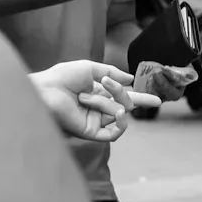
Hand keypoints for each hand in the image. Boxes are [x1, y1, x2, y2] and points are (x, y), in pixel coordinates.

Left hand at [31, 61, 159, 142]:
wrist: (43, 90)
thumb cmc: (60, 77)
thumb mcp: (90, 67)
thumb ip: (112, 72)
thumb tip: (130, 79)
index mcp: (99, 94)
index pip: (125, 98)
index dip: (142, 99)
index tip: (158, 100)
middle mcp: (98, 109)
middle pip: (126, 104)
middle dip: (121, 93)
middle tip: (106, 83)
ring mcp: (95, 121)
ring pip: (119, 114)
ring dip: (106, 103)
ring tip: (85, 97)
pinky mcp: (90, 132)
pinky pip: (114, 133)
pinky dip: (121, 124)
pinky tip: (119, 113)